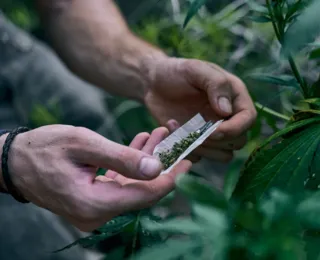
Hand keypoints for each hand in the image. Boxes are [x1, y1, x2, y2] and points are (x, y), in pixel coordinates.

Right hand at [3, 125, 190, 230]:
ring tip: (159, 133)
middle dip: (160, 162)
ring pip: (133, 184)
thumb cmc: (44, 149)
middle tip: (174, 137)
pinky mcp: (94, 200)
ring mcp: (95, 209)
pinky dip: (132, 164)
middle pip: (142, 190)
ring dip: (146, 160)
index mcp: (94, 204)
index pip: (145, 195)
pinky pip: (121, 183)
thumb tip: (156, 169)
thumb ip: (121, 158)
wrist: (15, 161)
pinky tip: (141, 144)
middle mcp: (97, 213)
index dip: (171, 177)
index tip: (189, 159)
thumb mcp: (84, 144)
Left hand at [144, 58, 256, 161]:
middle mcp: (227, 117)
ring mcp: (212, 131)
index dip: (235, 129)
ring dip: (203, 148)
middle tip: (194, 131)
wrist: (153, 83)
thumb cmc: (176, 72)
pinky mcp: (196, 141)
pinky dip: (186, 150)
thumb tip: (227, 111)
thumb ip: (216, 84)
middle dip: (218, 141)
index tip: (214, 130)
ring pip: (222, 154)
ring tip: (180, 129)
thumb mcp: (195, 69)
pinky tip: (172, 130)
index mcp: (233, 97)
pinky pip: (200, 156)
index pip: (248, 119)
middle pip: (238, 141)